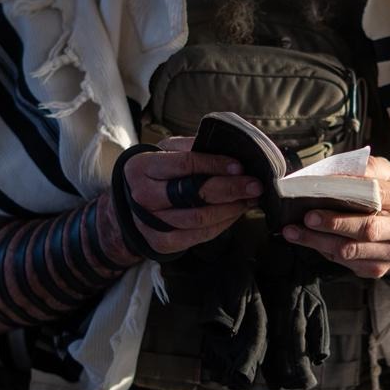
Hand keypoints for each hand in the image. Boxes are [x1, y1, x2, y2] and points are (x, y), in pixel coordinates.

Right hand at [119, 136, 259, 255]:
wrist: (134, 202)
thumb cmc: (158, 171)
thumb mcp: (167, 151)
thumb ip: (193, 147)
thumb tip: (230, 147)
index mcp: (142, 167)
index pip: (184, 164)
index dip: (215, 165)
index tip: (240, 166)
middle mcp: (143, 196)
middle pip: (194, 194)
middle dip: (230, 189)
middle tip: (255, 185)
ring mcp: (150, 223)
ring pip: (200, 218)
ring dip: (231, 209)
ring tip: (250, 199)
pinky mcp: (161, 242)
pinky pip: (199, 236)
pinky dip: (223, 224)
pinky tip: (236, 213)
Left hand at [281, 156, 389, 277]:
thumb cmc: (388, 193)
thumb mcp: (383, 172)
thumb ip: (365, 169)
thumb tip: (333, 175)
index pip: (379, 195)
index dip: (350, 193)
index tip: (323, 190)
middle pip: (367, 229)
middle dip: (333, 223)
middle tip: (307, 217)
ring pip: (352, 251)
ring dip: (319, 242)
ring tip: (294, 231)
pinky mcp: (379, 269)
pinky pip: (347, 263)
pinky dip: (324, 251)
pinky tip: (309, 240)